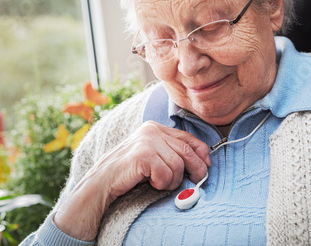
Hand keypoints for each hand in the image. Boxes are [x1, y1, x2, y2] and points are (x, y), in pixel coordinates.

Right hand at [54, 121, 210, 240]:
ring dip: (171, 180)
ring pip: (178, 166)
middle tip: (197, 181)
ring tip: (158, 182)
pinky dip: (161, 184)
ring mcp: (147, 141)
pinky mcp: (143, 155)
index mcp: (155, 127)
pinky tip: (150, 183)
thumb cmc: (130, 171)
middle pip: (187, 151)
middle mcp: (152, 130)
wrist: (103, 180)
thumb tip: (202, 160)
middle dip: (196, 169)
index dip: (202, 152)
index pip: (188, 137)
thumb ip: (172, 152)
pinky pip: (166, 175)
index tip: (206, 165)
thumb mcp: (153, 155)